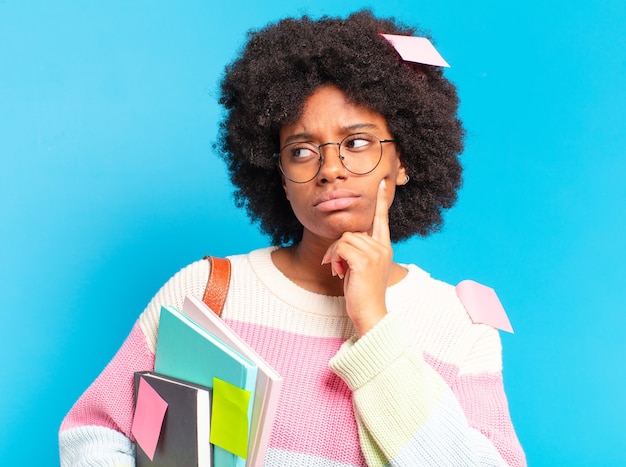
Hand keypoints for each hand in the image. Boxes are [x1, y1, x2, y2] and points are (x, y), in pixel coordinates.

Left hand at [322, 180, 392, 336]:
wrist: (370, 313)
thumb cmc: (363, 293)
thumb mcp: (364, 268)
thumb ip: (361, 250)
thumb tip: (348, 239)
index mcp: (384, 247)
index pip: (382, 220)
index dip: (381, 201)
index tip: (381, 183)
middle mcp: (382, 247)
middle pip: (352, 232)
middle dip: (338, 248)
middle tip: (336, 266)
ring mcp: (375, 253)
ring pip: (344, 238)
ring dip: (335, 254)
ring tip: (339, 271)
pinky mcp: (365, 260)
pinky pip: (341, 247)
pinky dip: (335, 258)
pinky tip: (339, 272)